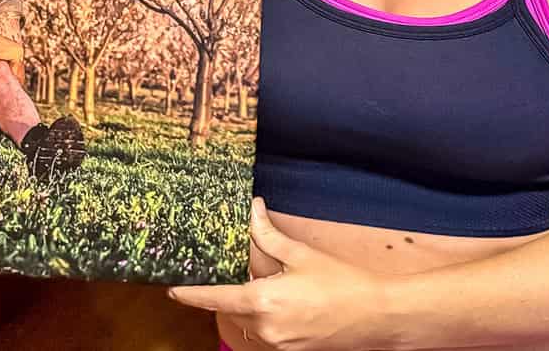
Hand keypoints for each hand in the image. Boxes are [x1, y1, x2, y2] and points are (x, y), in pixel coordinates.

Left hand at [168, 199, 389, 350]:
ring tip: (275, 288)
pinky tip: (289, 303)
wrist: (377, 316)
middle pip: (232, 309)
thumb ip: (269, 235)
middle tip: (237, 274)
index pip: (214, 298)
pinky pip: (268, 334)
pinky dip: (268, 318)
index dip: (190, 294)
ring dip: (252, 306)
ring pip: (250, 323)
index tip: (171, 288)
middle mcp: (266, 328)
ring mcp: (278, 344)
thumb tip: (252, 210)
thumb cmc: (343, 283)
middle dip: (232, 293)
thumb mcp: (302, 254)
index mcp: (263, 301)